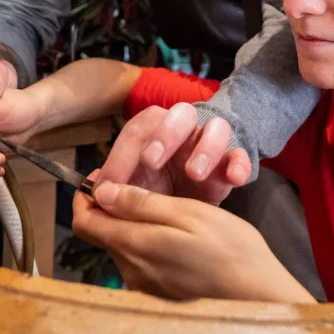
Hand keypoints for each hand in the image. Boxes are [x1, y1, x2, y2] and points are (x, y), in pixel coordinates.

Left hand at [72, 175, 313, 302]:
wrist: (257, 292)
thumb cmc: (228, 247)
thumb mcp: (188, 212)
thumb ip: (141, 204)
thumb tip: (102, 193)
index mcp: (135, 245)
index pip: (84, 222)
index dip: (86, 195)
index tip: (104, 175)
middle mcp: (131, 269)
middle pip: (102, 232)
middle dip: (112, 206)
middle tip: (141, 184)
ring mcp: (144, 284)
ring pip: (121, 244)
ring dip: (131, 222)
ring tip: (163, 205)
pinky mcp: (158, 292)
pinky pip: (139, 260)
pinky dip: (147, 240)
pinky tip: (174, 231)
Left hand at [98, 103, 250, 204]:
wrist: (196, 220)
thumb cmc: (160, 198)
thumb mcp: (135, 196)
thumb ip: (117, 191)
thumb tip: (93, 191)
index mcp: (155, 134)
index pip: (137, 130)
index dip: (121, 155)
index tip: (111, 186)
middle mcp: (185, 131)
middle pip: (179, 114)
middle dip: (164, 135)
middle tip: (150, 161)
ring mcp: (212, 144)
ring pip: (215, 128)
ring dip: (204, 148)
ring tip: (194, 174)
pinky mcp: (232, 163)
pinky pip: (241, 155)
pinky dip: (239, 163)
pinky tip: (234, 178)